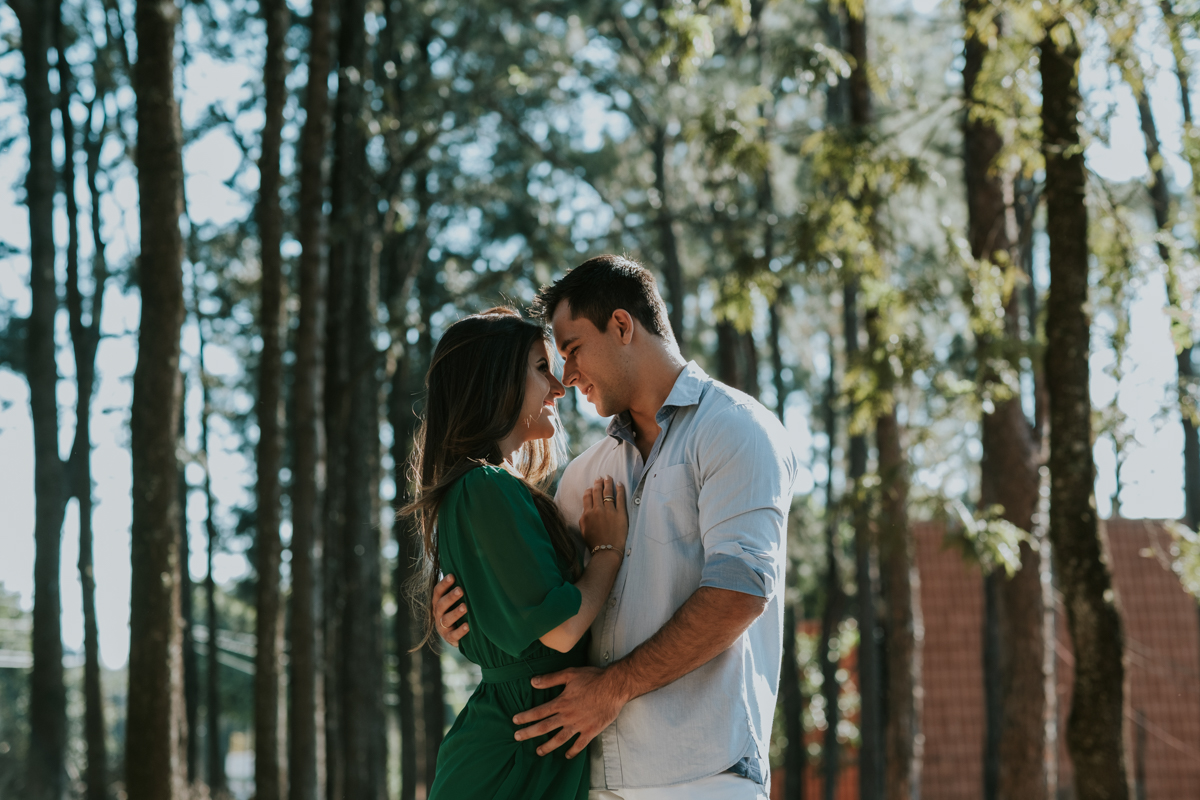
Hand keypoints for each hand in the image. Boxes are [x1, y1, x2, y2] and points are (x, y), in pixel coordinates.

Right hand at [431, 574, 468, 646]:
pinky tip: (468, 626)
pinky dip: (460, 631)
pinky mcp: (449, 638)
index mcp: (438, 602)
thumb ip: (459, 588)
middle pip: (441, 604)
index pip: (437, 592)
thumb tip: (470, 568)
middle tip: (461, 590)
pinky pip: (453, 635)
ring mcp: (442, 627)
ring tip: (465, 607)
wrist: (459, 634)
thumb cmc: (458, 610)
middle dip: (450, 597)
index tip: (453, 576)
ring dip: (455, 613)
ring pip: (446, 619)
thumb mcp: (457, 599)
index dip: (444, 584)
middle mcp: (438, 614)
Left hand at [512, 666, 629, 758]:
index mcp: (561, 702)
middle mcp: (567, 716)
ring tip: (538, 751)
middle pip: (544, 727)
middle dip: (529, 733)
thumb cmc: (593, 678)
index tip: (515, 721)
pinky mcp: (590, 731)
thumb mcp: (570, 674)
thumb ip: (551, 679)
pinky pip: (579, 744)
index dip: (526, 717)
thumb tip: (533, 681)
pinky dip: (572, 751)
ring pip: (559, 739)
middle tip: (517, 737)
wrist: (614, 687)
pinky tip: (566, 755)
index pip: (539, 712)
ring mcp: (579, 725)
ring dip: (547, 746)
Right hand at [578, 476, 626, 552]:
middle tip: (600, 478)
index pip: (587, 496)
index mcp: (587, 514)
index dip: (590, 490)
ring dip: (608, 483)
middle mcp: (597, 510)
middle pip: (597, 492)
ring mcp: (609, 511)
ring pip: (608, 492)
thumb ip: (583, 518)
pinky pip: (620, 498)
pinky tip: (619, 484)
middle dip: (598, 483)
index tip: (592, 487)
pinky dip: (620, 489)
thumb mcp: (583, 530)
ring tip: (608, 477)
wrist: (606, 551)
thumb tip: (586, 510)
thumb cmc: (594, 543)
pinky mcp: (620, 514)